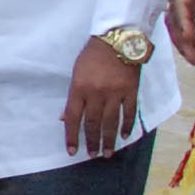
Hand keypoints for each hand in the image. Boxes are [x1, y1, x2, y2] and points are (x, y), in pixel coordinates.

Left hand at [64, 36, 142, 156]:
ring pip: (111, 122)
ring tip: (108, 153)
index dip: (71, 136)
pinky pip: (130, 113)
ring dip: (109, 140)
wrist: (118, 39)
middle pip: (93, 123)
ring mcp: (115, 93)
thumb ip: (72, 96)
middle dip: (92, 141)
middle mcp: (96, 93)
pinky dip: (127, 126)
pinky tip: (125, 136)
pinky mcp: (131, 91)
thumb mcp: (76, 72)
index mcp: (79, 88)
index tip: (72, 151)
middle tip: (93, 155)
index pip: (73, 117)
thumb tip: (64, 118)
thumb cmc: (93, 55)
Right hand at [165, 0, 194, 57]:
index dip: (183, 22)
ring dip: (182, 42)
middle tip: (194, 59)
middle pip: (174, 19)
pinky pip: (183, 22)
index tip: (190, 38)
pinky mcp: (190, 1)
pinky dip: (188, 36)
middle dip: (181, 40)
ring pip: (176, 23)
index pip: (179, 5)